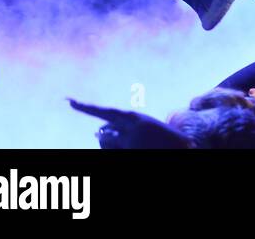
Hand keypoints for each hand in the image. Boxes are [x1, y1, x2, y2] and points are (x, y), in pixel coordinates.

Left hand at [68, 99, 194, 148]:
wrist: (185, 148)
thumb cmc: (163, 138)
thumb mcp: (143, 127)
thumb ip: (121, 127)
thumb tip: (95, 134)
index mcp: (136, 118)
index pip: (104, 112)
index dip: (85, 107)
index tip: (69, 101)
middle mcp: (130, 130)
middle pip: (102, 131)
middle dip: (103, 132)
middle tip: (96, 119)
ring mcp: (129, 145)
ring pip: (105, 144)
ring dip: (111, 145)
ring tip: (132, 143)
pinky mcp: (129, 154)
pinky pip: (112, 152)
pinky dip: (116, 150)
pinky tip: (131, 146)